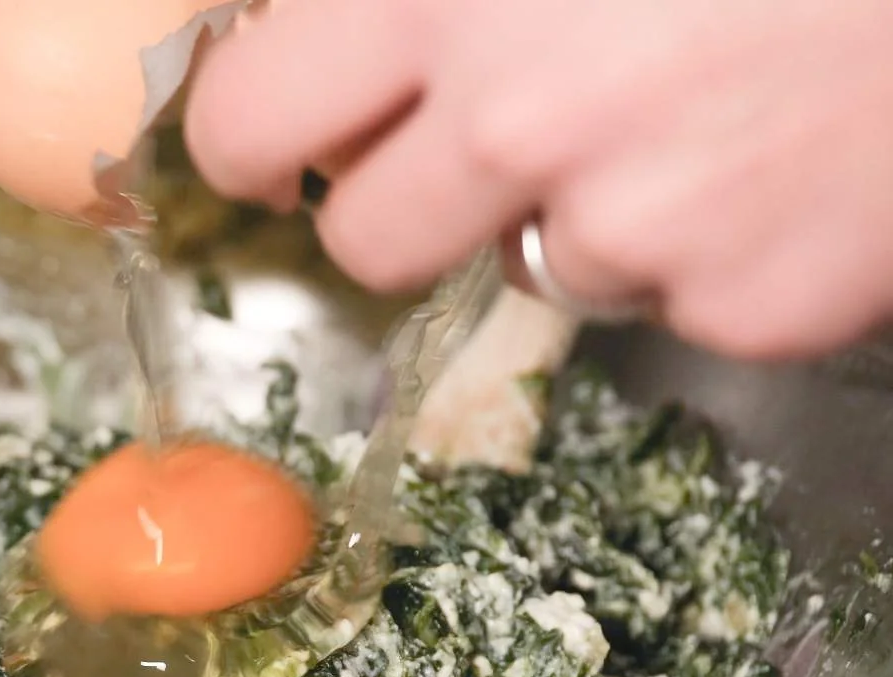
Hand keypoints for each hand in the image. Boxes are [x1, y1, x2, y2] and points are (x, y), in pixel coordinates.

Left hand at [184, 0, 892, 360]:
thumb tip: (294, 16)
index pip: (246, 122)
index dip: (251, 137)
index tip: (273, 141)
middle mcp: (520, 121)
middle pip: (364, 237)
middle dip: (397, 200)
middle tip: (469, 143)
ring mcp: (637, 224)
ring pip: (533, 270)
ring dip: (576, 211)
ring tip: (686, 100)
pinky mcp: (745, 301)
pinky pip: (672, 301)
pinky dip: (709, 245)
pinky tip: (776, 151)